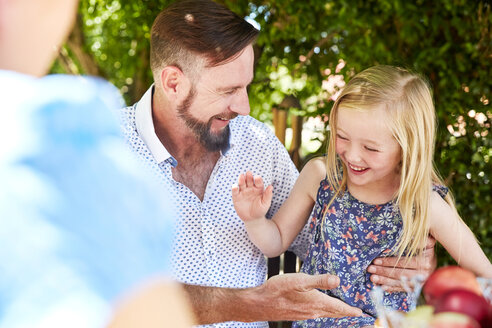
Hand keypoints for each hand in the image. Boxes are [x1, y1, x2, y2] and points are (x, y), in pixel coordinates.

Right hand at [232, 171, 272, 221]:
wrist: (253, 219)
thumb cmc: (261, 210)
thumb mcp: (266, 203)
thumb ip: (268, 195)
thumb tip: (271, 186)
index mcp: (258, 188)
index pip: (258, 182)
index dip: (258, 179)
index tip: (257, 177)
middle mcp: (250, 188)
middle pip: (249, 180)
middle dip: (249, 176)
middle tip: (249, 173)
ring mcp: (243, 192)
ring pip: (241, 183)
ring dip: (241, 179)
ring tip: (241, 176)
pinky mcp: (236, 197)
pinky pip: (235, 191)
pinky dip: (234, 188)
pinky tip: (235, 186)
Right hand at [247, 273, 361, 320]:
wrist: (260, 303)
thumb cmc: (278, 290)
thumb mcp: (300, 280)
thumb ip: (320, 280)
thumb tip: (338, 280)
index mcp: (317, 303)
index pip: (340, 308)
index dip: (352, 310)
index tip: (363, 312)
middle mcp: (314, 311)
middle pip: (335, 313)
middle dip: (346, 312)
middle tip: (357, 311)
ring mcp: (305, 314)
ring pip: (325, 313)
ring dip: (335, 311)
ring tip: (342, 308)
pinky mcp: (297, 313)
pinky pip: (316, 312)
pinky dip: (323, 310)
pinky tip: (319, 304)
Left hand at [368, 236, 436, 291]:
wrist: (435, 267)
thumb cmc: (428, 252)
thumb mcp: (428, 244)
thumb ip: (424, 240)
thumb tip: (416, 236)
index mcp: (424, 263)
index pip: (402, 263)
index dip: (388, 262)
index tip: (376, 260)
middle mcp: (422, 275)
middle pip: (399, 273)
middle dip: (383, 271)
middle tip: (370, 269)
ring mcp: (419, 283)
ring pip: (399, 282)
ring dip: (384, 280)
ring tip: (372, 278)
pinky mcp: (416, 289)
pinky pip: (402, 289)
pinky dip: (392, 288)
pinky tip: (382, 287)